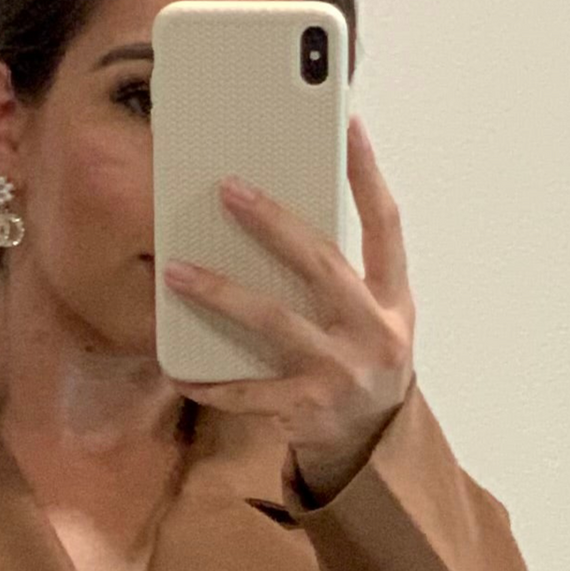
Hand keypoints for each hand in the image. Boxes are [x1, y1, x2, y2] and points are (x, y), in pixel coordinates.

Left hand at [161, 113, 416, 498]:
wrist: (374, 446)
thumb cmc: (362, 364)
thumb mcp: (373, 316)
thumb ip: (342, 274)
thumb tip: (280, 219)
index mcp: (392, 299)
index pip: (385, 224)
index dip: (368, 174)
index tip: (346, 124)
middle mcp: (372, 332)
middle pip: (321, 265)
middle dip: (273, 225)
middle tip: (227, 189)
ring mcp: (340, 372)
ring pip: (275, 324)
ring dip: (222, 294)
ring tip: (177, 271)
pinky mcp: (309, 410)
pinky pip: (249, 392)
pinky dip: (213, 384)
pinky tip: (180, 371)